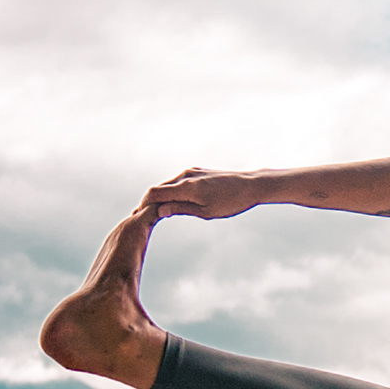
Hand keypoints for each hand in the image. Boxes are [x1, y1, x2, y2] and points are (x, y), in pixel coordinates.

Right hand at [143, 166, 262, 221]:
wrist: (251, 185)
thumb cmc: (231, 202)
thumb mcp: (206, 212)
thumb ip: (181, 209)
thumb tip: (159, 212)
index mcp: (187, 186)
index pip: (155, 193)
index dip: (144, 204)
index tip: (138, 216)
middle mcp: (186, 175)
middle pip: (159, 188)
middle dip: (149, 201)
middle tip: (141, 217)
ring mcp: (192, 171)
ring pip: (168, 184)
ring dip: (161, 196)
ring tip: (155, 212)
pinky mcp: (198, 171)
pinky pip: (178, 181)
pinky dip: (172, 191)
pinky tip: (172, 202)